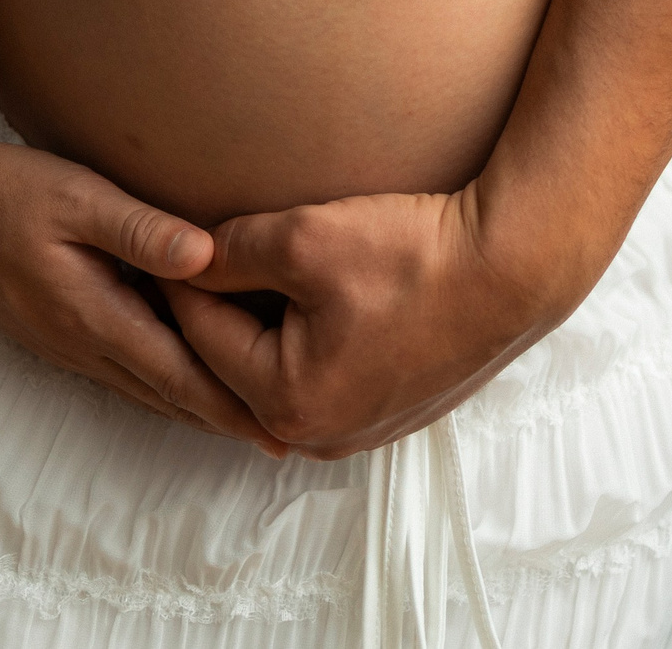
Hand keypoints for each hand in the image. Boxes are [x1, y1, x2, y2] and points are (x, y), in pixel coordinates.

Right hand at [0, 127, 286, 456]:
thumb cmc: (9, 193)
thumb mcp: (79, 198)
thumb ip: (142, 230)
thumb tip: (207, 257)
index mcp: (95, 316)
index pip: (178, 376)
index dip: (232, 406)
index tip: (279, 430)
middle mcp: (83, 343)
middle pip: (167, 396)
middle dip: (224, 420)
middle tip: (282, 442)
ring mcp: (67, 343)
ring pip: (144, 389)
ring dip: (195, 408)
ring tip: (244, 422)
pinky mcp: (57, 331)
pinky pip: (122, 372)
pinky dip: (162, 386)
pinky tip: (182, 382)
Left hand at [157, 187, 558, 458]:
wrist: (514, 266)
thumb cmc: (412, 255)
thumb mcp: (302, 238)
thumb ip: (228, 252)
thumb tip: (184, 258)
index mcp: (287, 402)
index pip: (201, 332)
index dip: (177, 277)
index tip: (157, 241)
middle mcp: (319, 434)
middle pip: (236, 364)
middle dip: (215, 311)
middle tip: (191, 259)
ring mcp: (360, 430)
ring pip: (280, 372)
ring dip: (261, 326)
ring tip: (248, 272)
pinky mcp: (391, 410)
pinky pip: (324, 376)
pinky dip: (306, 340)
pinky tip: (309, 296)